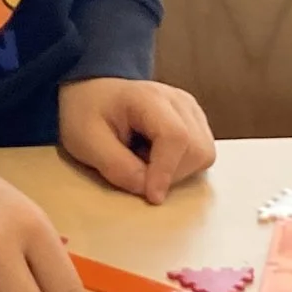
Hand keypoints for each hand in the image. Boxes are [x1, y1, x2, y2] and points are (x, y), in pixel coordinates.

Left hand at [58, 76, 214, 205]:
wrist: (92, 94)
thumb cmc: (87, 113)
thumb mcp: (87, 142)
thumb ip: (117, 167)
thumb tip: (147, 190)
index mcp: (149, 97)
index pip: (175, 136)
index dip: (167, 171)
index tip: (152, 196)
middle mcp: (178, 100)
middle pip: (196, 148)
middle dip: (170, 174)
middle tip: (135, 168)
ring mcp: (190, 110)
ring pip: (204, 154)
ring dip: (176, 171)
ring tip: (144, 159)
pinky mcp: (195, 123)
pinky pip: (201, 154)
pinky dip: (181, 166)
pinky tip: (155, 157)